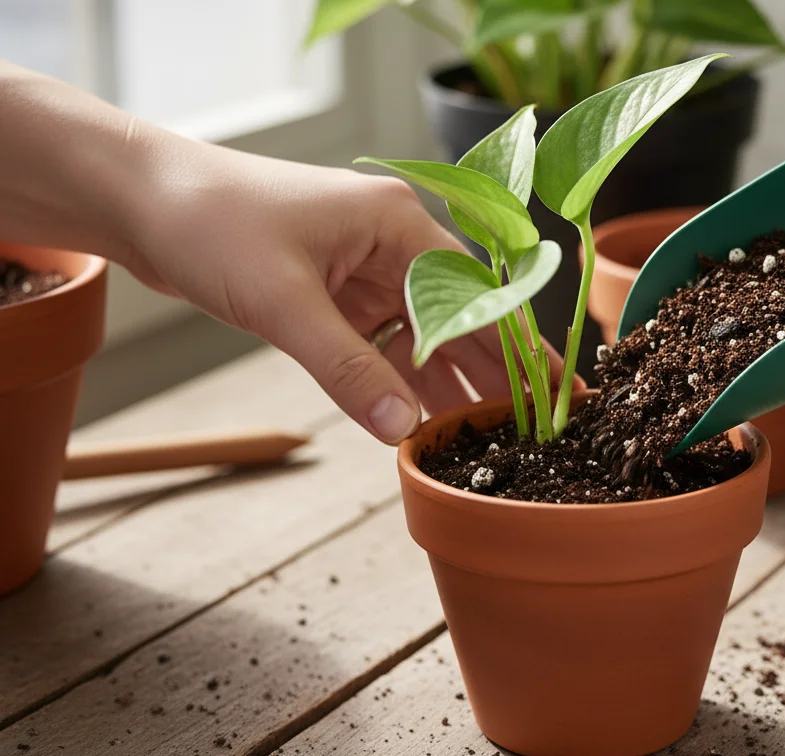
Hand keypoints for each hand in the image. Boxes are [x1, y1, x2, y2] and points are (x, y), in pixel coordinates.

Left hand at [119, 136, 564, 443]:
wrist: (136, 199)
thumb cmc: (210, 223)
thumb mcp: (284, 302)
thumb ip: (348, 369)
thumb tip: (403, 430)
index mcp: (399, 224)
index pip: (480, 298)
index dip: (521, 353)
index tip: (558, 398)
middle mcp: (391, 243)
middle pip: (461, 318)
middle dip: (493, 375)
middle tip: (531, 433)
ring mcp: (362, 267)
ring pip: (423, 335)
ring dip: (446, 383)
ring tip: (485, 437)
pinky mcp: (331, 291)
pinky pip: (381, 342)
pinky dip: (398, 379)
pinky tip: (419, 416)